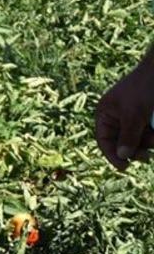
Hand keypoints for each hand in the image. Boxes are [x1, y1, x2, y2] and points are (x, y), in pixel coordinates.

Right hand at [95, 53, 153, 170]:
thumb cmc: (145, 87)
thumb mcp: (135, 114)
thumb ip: (128, 136)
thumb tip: (122, 156)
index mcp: (105, 113)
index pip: (104, 140)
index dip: (112, 155)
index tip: (124, 167)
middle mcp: (117, 116)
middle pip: (122, 142)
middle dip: (136, 149)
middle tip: (148, 156)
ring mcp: (134, 116)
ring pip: (139, 139)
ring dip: (149, 142)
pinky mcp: (148, 116)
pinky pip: (149, 133)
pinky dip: (153, 136)